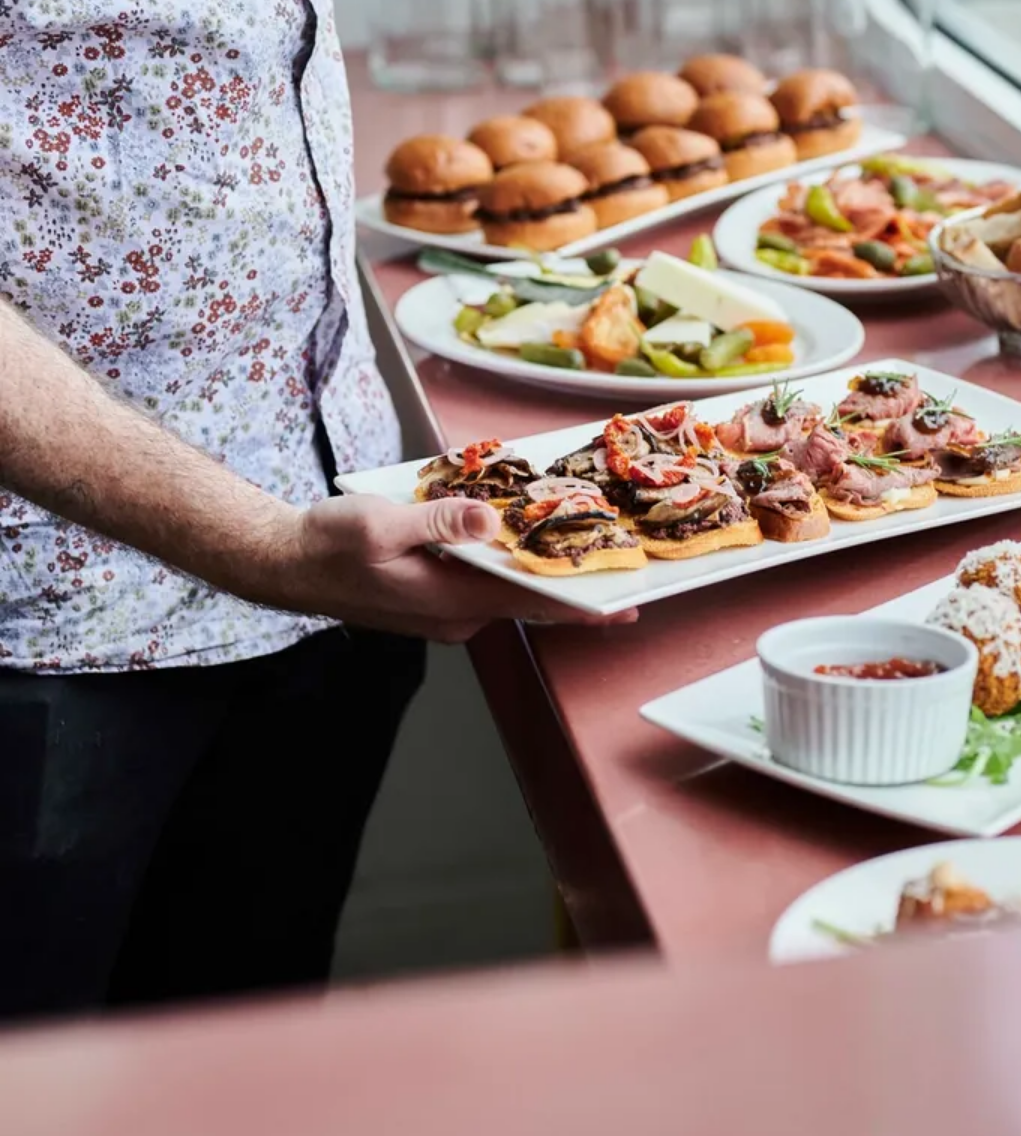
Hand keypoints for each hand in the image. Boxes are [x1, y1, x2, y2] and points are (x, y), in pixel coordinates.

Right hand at [254, 494, 637, 641]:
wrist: (283, 563)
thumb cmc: (327, 545)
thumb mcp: (382, 523)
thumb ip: (440, 522)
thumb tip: (488, 520)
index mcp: (449, 602)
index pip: (529, 604)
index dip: (580, 604)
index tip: (622, 605)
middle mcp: (455, 616)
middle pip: (528, 601)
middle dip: (574, 585)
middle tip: (620, 564)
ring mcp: (445, 612)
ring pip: (507, 593)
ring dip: (541, 573)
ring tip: (582, 546)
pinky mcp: (435, 600)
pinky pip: (485, 587)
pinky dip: (509, 567)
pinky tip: (521, 541)